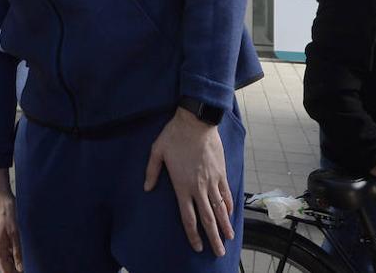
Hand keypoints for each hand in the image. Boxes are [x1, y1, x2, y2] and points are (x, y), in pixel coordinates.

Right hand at [0, 169, 22, 272]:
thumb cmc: (7, 211)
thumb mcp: (16, 233)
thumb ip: (18, 252)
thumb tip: (21, 267)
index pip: (5, 269)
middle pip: (5, 262)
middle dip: (16, 267)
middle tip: (29, 267)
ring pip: (6, 253)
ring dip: (15, 257)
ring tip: (28, 257)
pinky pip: (6, 245)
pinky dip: (13, 248)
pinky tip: (22, 245)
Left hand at [144, 108, 234, 255]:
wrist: (196, 121)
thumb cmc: (174, 135)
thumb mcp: (157, 151)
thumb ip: (151, 171)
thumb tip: (146, 187)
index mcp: (182, 185)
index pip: (188, 216)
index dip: (192, 233)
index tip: (197, 246)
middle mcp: (199, 187)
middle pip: (207, 218)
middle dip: (213, 238)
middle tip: (218, 253)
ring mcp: (212, 180)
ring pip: (219, 209)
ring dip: (224, 226)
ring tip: (229, 239)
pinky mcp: (221, 172)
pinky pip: (226, 193)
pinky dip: (228, 205)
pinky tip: (229, 214)